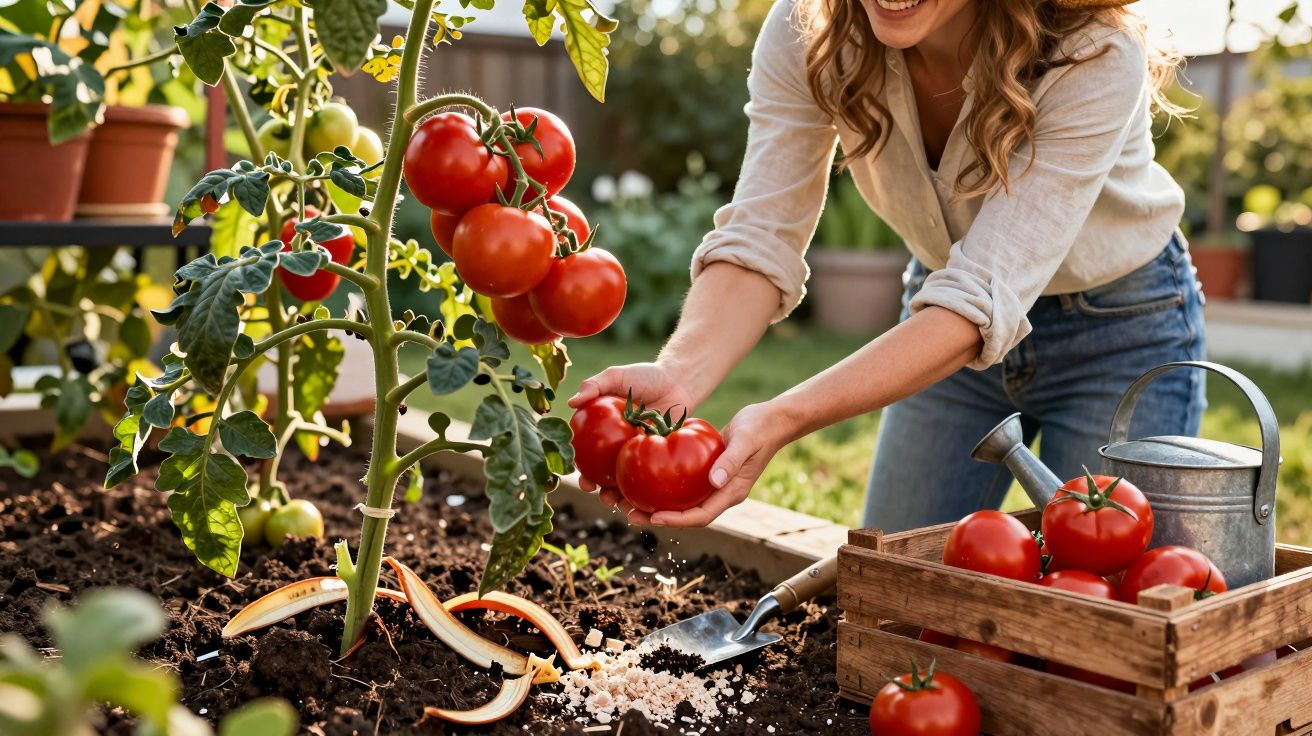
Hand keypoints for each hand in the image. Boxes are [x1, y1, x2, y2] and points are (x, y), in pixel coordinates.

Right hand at [567, 361, 705, 516]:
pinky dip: (645, 491)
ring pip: (626, 480)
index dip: (581, 468)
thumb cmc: (647, 375)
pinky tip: (645, 502)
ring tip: (623, 506)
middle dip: (600, 490)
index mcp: (603, 430)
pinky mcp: (658, 457)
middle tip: (602, 496)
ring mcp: (638, 453)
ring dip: (622, 497)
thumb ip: (594, 385)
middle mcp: (618, 445)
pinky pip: (650, 477)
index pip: (586, 453)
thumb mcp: (617, 376)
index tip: (582, 477)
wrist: (680, 380)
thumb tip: (571, 402)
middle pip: (604, 473)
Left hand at [640, 401, 793, 527]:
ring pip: (683, 502)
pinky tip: (644, 478)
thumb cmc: (760, 427)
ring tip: (629, 502)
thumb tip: (713, 482)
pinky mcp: (709, 472)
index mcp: (731, 492)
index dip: (677, 521)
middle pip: (687, 515)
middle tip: (630, 515)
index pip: (701, 515)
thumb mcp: (746, 440)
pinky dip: (665, 486)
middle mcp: (721, 493)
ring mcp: (715, 484)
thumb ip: (731, 460)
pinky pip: (684, 485)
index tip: (654, 517)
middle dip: (659, 519)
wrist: (772, 419)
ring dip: (657, 505)